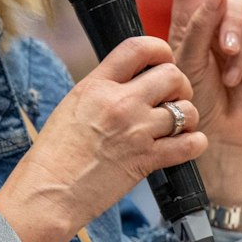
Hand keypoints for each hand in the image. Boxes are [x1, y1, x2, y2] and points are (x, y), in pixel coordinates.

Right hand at [0, 36, 205, 241]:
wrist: (47, 193)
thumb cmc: (54, 154)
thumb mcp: (73, 105)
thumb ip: (104, 89)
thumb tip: (131, 80)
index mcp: (97, 85)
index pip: (138, 47)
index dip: (160, 49)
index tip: (164, 60)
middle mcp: (120, 103)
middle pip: (172, 75)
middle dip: (179, 85)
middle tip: (173, 98)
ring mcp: (136, 131)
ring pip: (186, 109)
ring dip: (188, 117)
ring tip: (178, 126)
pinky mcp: (147, 160)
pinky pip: (190, 144)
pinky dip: (194, 144)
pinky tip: (184, 145)